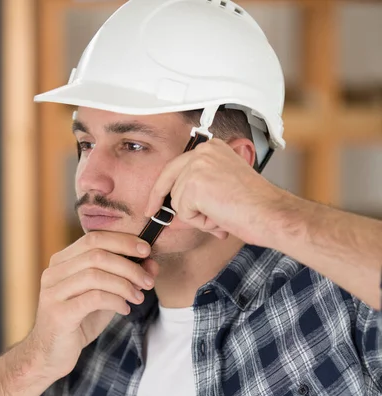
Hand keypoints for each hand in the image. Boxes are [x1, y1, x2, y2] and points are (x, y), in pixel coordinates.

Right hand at [27, 232, 157, 380]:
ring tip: (139, 297)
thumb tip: (152, 263)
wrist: (51, 354)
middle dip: (129, 265)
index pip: (94, 238)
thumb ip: (124, 278)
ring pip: (95, 274)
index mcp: (63, 261)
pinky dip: (115, 301)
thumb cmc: (79, 322)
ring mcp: (53, 292)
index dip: (123, 240)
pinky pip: (93, 298)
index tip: (147, 249)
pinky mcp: (58, 313)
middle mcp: (54, 272)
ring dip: (124, 284)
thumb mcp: (105, 296)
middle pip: (97, 254)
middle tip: (147, 281)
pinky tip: (124, 309)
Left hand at [145, 138, 277, 244]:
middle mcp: (203, 152)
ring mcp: (198, 166)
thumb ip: (200, 193)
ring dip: (196, 216)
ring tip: (221, 215)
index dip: (163, 186)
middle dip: (159, 199)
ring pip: (178, 201)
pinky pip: (183, 213)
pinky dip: (199, 222)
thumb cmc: (255, 205)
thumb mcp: (222, 190)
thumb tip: (176, 211)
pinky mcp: (195, 184)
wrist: (270, 213)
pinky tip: (219, 217)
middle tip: (150, 212)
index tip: (154, 200)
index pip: (176, 166)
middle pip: (168, 180)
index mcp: (212, 148)